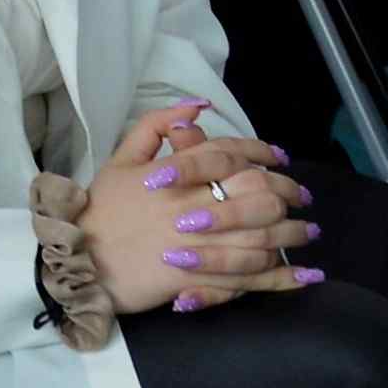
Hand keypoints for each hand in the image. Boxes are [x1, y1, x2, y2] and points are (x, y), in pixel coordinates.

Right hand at [80, 99, 318, 316]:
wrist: (81, 259)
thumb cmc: (103, 209)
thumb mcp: (120, 160)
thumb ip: (155, 127)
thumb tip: (197, 108)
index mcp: (174, 175)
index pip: (229, 154)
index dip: (261, 153)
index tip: (279, 158)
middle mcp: (190, 207)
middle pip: (256, 195)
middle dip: (287, 195)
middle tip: (302, 198)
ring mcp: (196, 246)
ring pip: (260, 238)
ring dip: (291, 235)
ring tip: (306, 232)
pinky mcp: (198, 279)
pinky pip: (249, 279)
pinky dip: (281, 278)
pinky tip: (305, 275)